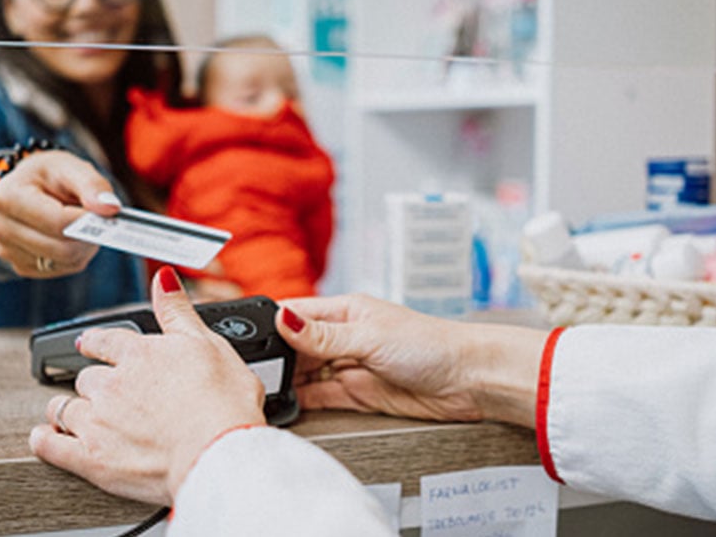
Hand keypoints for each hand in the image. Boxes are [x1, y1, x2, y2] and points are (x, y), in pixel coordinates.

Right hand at [0, 151, 119, 277]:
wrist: (30, 187)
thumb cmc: (50, 176)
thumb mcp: (71, 167)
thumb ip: (93, 185)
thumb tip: (110, 209)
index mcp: (8, 196)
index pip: (58, 222)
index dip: (88, 220)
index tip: (107, 212)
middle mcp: (0, 227)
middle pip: (62, 248)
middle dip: (88, 236)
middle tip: (98, 218)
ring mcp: (7, 250)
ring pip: (65, 262)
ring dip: (84, 246)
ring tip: (82, 223)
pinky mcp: (20, 266)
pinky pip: (62, 269)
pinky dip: (75, 256)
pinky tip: (70, 236)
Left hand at [28, 267, 267, 504]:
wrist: (218, 453)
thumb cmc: (223, 403)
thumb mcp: (209, 344)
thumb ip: (178, 310)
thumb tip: (163, 277)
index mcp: (138, 354)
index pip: (102, 342)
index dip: (95, 344)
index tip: (91, 346)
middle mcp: (112, 385)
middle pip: (85, 379)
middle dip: (93, 385)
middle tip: (104, 393)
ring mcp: (97, 422)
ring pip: (64, 409)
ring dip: (68, 410)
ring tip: (75, 416)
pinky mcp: (91, 459)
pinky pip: (51, 446)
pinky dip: (45, 441)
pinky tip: (45, 438)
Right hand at [277, 293, 545, 426]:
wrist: (470, 380)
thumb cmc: (432, 345)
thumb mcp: (369, 336)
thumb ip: (323, 336)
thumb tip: (283, 319)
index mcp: (346, 310)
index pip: (297, 313)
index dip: (272, 324)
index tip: (245, 338)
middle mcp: (344, 337)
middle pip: (296, 347)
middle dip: (276, 359)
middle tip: (255, 373)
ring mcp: (351, 366)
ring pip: (306, 374)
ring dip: (288, 382)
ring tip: (267, 391)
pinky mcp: (359, 394)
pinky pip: (321, 397)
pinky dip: (303, 402)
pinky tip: (288, 405)